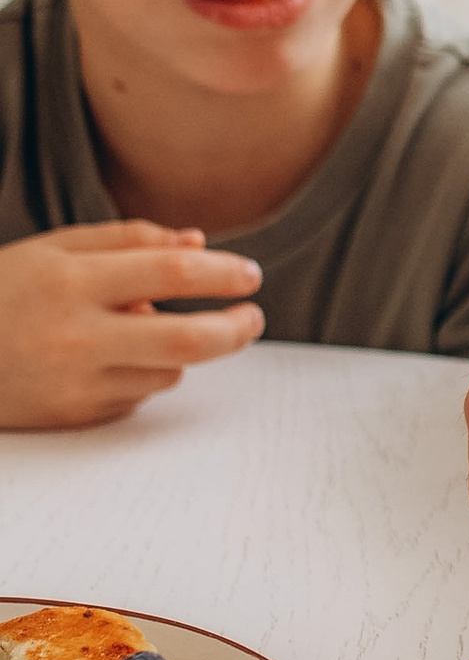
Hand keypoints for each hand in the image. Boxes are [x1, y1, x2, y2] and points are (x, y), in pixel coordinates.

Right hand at [0, 224, 263, 429]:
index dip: (223, 274)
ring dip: (175, 350)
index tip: (250, 276)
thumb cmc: (3, 293)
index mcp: (71, 282)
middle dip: (234, 329)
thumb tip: (199, 243)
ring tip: (139, 329)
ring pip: (167, 371)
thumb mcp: (53, 251)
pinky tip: (106, 359)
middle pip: (186, 340)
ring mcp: (74, 383)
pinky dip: (140, 375)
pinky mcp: (73, 417)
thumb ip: (128, 241)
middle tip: (253, 318)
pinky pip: (137, 396)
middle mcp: (74, 336)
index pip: (172, 274)